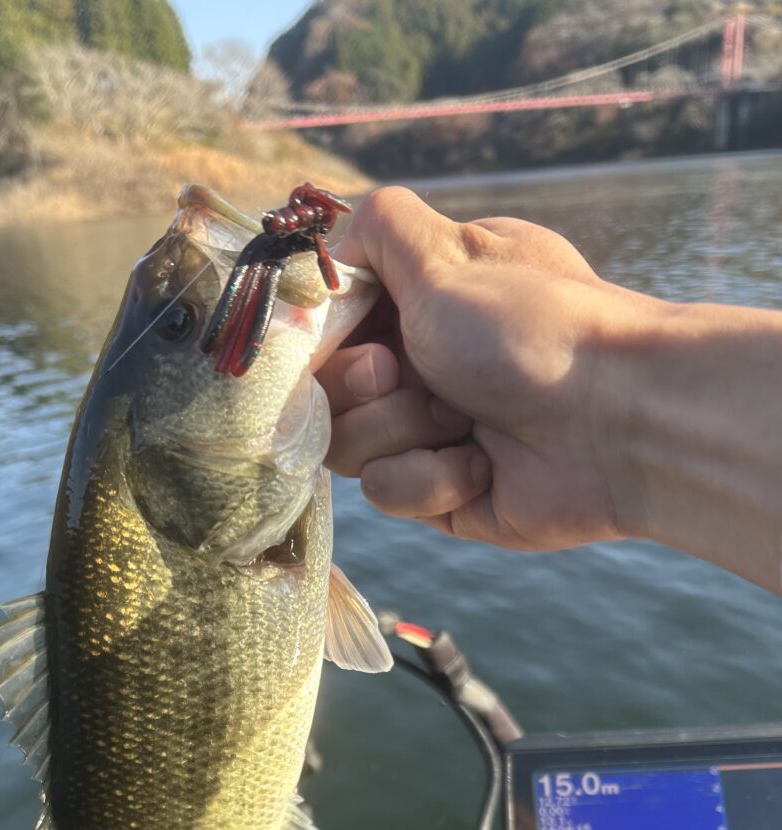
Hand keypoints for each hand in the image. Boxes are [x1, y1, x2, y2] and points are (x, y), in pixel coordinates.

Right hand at [320, 187, 656, 550]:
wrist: (615, 424)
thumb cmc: (532, 328)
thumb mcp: (447, 254)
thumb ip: (381, 228)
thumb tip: (340, 234)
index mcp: (424, 302)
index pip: (330, 324)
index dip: (321, 336)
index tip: (340, 333)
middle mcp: (424, 364)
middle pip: (327, 390)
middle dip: (361, 386)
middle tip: (402, 374)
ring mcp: (431, 432)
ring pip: (348, 446)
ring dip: (400, 430)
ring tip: (461, 421)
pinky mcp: (442, 493)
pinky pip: (389, 492)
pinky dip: (431, 479)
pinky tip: (482, 466)